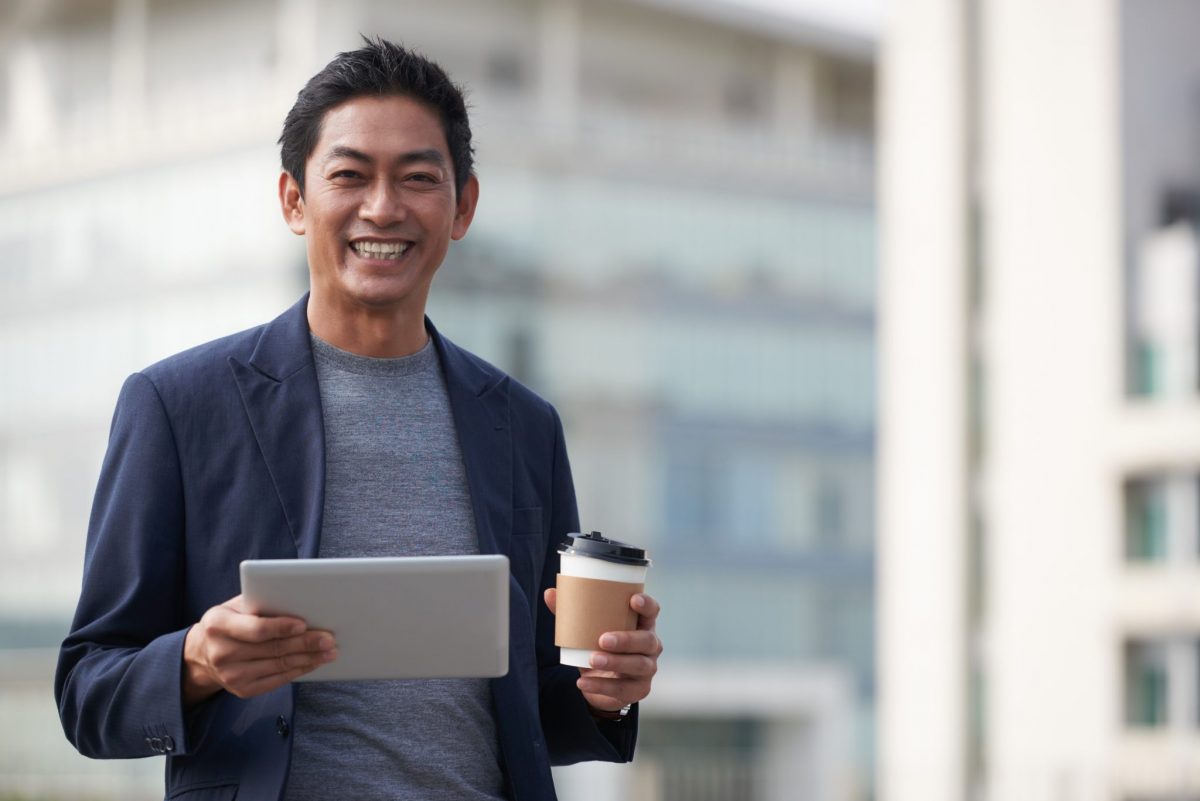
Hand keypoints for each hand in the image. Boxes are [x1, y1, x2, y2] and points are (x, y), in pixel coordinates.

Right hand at [182, 594, 336, 705]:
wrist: (203, 653)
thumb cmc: (229, 620)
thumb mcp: (236, 605)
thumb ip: (260, 602)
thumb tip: (299, 601)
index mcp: (217, 625)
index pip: (255, 629)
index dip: (281, 627)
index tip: (304, 624)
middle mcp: (221, 653)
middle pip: (272, 649)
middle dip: (305, 644)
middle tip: (328, 639)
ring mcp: (231, 676)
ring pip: (279, 666)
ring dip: (308, 659)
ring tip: (329, 651)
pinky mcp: (242, 690)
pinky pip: (277, 680)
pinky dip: (299, 670)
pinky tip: (314, 662)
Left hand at [544, 588, 662, 714]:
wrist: (601, 682)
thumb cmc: (599, 646)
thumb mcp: (589, 629)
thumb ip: (572, 612)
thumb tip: (550, 594)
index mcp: (641, 624)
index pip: (652, 611)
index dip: (646, 604)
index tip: (633, 599)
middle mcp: (650, 645)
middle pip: (646, 640)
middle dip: (626, 640)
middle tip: (603, 639)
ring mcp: (647, 668)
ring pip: (638, 665)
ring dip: (614, 663)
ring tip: (592, 660)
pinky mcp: (638, 689)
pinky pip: (622, 688)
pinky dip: (601, 686)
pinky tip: (583, 682)